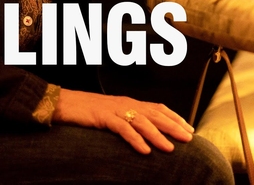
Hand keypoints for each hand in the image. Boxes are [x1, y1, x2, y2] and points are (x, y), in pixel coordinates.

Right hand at [52, 89, 193, 153]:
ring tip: (171, 148)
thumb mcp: (111, 114)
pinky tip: (144, 151)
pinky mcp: (103, 117)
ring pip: (141, 121)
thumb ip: (127, 120)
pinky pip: (122, 128)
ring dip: (158, 135)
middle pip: (155, 114)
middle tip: (189, 138)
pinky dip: (135, 139)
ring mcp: (115, 109)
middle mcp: (125, 103)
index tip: (189, 129)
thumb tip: (143, 134)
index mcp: (129, 102)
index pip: (157, 108)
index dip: (175, 117)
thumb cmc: (87, 110)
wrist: (63, 102)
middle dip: (173, 126)